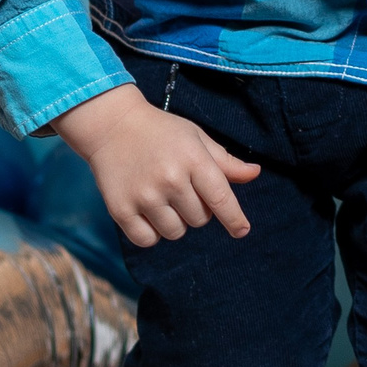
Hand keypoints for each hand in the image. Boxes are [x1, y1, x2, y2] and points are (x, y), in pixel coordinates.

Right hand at [53, 83, 260, 247]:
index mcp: (193, 159)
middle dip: (197, 209)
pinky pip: (148, 240)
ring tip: (164, 198)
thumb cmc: (161, 132)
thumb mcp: (196, 138)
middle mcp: (170, 179)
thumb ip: (225, 161)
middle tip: (182, 188)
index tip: (242, 231)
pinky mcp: (121, 210)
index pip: (220, 198)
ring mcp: (144, 196)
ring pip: (176, 232)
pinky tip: (148, 212)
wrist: (112, 126)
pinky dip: (152, 233)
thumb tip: (255, 173)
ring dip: (175, 222)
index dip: (234, 218)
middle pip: (200, 219)